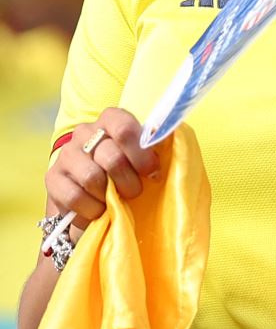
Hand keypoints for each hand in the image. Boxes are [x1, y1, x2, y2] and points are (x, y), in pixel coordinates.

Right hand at [44, 108, 161, 231]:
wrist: (96, 190)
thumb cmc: (129, 167)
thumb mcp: (144, 154)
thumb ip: (156, 145)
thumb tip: (171, 139)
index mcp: (111, 119)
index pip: (124, 128)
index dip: (141, 153)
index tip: (152, 172)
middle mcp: (85, 132)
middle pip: (111, 157)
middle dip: (129, 181)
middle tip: (135, 191)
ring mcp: (66, 154)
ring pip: (92, 178)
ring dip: (109, 196)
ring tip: (115, 200)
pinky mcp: (52, 178)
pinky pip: (74, 196)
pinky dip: (91, 209)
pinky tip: (98, 209)